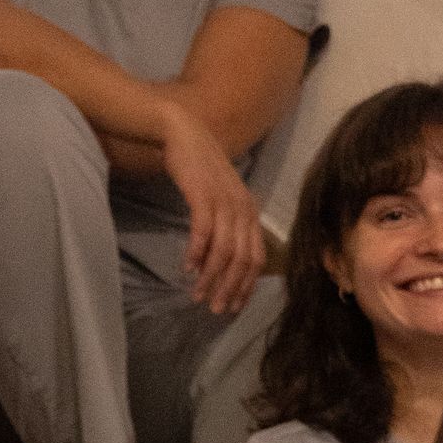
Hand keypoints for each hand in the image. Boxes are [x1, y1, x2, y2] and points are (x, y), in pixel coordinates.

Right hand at [160, 106, 266, 317]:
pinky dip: (197, 252)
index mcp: (250, 213)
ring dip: (211, 276)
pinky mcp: (203, 194)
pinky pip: (203, 231)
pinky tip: (188, 268)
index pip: (256, 259)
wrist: (186, 134)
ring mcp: (224, 201)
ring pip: (223, 250)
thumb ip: (228, 224)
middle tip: (214, 308)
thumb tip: (225, 259)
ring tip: (197, 294)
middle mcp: (243, 209)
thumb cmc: (201, 170)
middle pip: (242, 259)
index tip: (233, 306)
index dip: (246, 286)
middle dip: (229, 288)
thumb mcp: (223, 199)